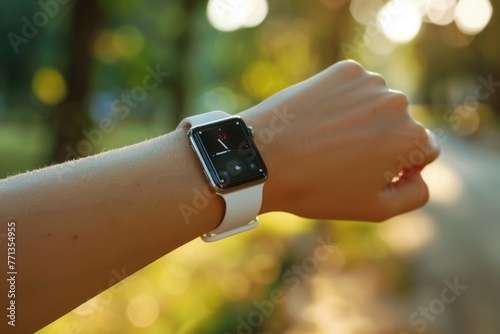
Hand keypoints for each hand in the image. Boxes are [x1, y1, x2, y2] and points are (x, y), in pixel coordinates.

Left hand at [242, 60, 438, 220]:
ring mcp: (369, 82)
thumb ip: (415, 194)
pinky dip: (344, 102)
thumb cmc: (317, 188)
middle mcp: (397, 103)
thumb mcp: (374, 209)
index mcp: (410, 138)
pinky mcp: (344, 71)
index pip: (424, 151)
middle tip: (342, 159)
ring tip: (327, 140)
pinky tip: (320, 119)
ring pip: (378, 106)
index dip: (399, 167)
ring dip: (363, 120)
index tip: (367, 173)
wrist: (263, 157)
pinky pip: (356, 88)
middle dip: (381, 143)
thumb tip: (421, 174)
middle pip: (401, 126)